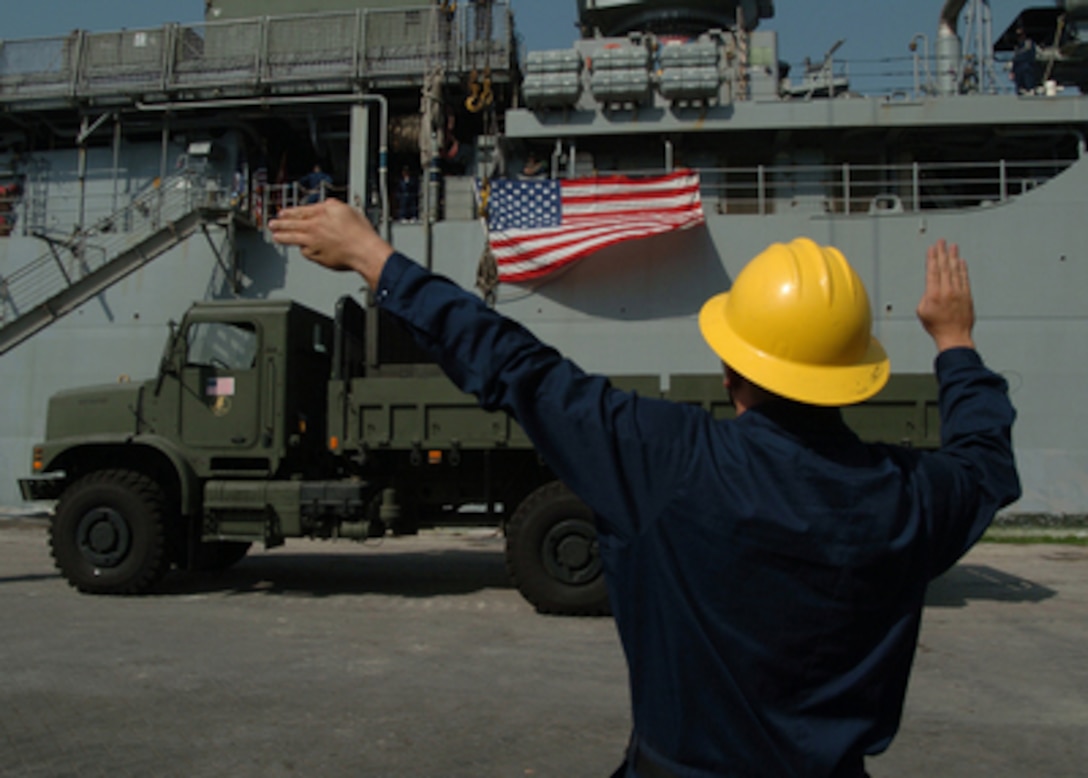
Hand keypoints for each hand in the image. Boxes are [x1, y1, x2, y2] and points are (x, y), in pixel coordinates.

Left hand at [269, 199, 393, 287]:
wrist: (364, 251)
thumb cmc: (360, 233)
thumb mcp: (347, 209)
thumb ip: (332, 206)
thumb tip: (325, 204)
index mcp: (320, 214)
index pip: (300, 211)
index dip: (289, 212)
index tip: (282, 213)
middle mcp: (314, 227)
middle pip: (292, 224)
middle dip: (280, 224)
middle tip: (272, 224)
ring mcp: (313, 243)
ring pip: (293, 239)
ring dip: (282, 237)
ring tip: (276, 237)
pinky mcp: (316, 256)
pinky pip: (305, 252)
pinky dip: (303, 250)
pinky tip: (301, 250)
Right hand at [916, 239, 975, 351]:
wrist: (954, 337)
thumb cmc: (937, 327)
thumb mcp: (922, 312)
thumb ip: (925, 297)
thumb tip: (932, 289)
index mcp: (933, 294)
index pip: (932, 271)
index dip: (932, 258)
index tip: (932, 248)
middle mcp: (947, 291)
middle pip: (944, 267)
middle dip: (942, 253)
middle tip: (941, 241)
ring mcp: (958, 292)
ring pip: (955, 270)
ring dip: (953, 257)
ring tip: (953, 246)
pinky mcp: (967, 296)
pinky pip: (964, 278)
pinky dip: (963, 268)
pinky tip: (961, 261)